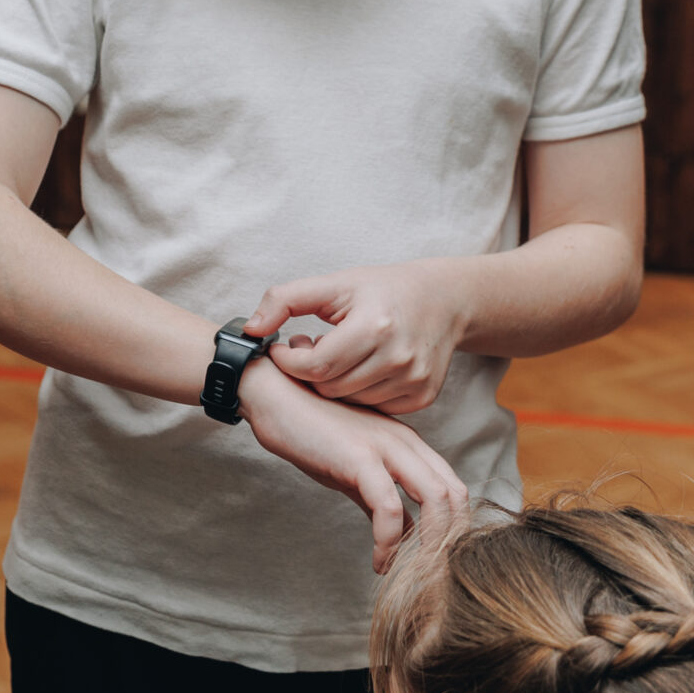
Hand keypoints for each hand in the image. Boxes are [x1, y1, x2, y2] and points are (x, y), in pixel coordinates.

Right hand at [236, 361, 465, 571]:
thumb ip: (384, 503)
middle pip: (455, 495)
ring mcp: (385, 447)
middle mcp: (406, 443)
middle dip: (450, 541)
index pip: (454, 488)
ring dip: (429, 544)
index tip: (435, 562)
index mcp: (409, 445)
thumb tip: (406, 537)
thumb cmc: (311, 435)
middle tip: (430, 575)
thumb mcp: (356, 473)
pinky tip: (378, 561)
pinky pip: (388, 506)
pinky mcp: (359, 456)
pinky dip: (389, 541)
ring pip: (435, 499)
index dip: (454, 529)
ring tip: (411, 574)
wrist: (274, 399)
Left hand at [249, 259, 469, 413]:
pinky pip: (375, 408)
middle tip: (312, 349)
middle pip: (330, 389)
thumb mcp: (333, 284)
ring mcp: (414, 380)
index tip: (285, 347)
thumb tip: (250, 330)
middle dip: (312, 372)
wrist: (443, 299)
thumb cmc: (382, 290)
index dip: (290, 361)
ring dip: (335, 384)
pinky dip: (360, 393)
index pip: (315, 366)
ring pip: (350, 402)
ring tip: (338, 356)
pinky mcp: (423, 396)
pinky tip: (361, 369)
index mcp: (374, 326)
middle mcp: (398, 356)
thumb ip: (284, 300)